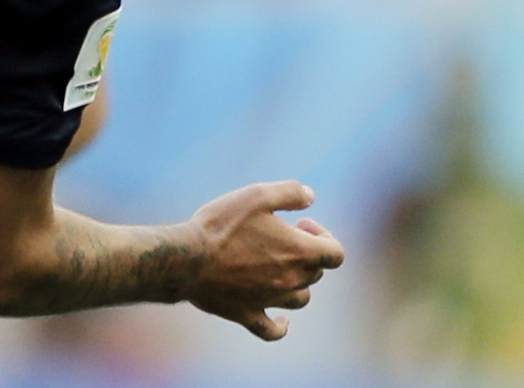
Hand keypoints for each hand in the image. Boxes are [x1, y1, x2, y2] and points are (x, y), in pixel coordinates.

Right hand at [179, 182, 344, 340]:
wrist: (188, 258)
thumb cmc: (222, 225)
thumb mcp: (257, 194)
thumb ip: (290, 193)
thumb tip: (311, 196)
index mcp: (298, 251)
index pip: (335, 254)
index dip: (325, 237)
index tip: (301, 224)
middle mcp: (291, 280)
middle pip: (316, 273)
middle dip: (306, 253)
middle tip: (280, 236)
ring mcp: (271, 301)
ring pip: (301, 299)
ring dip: (297, 282)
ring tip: (277, 265)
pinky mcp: (248, 314)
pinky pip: (273, 330)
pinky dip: (281, 326)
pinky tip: (282, 320)